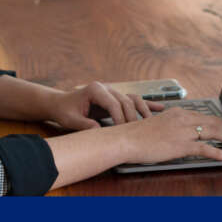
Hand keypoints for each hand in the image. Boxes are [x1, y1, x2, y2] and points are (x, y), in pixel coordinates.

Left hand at [49, 81, 163, 130]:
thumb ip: (84, 125)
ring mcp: (113, 91)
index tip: (123, 132)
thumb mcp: (71, 119)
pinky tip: (160, 108)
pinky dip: (146, 105)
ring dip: (144, 110)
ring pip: (133, 99)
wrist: (61, 103)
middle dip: (132, 118)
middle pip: (126, 101)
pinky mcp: (116, 98)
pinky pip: (133, 100)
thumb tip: (98, 132)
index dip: (120, 118)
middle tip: (136, 133)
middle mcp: (107, 88)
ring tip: (153, 122)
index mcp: (95, 89)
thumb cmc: (65, 110)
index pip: (114, 103)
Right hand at [116, 106, 221, 163]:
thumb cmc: (138, 135)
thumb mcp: (159, 124)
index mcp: (178, 113)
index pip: (205, 116)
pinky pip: (205, 148)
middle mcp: (183, 119)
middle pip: (214, 122)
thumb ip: (174, 126)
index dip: (221, 122)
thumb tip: (183, 133)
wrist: (127, 139)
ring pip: (213, 132)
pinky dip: (219, 152)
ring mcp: (183, 131)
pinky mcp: (180, 145)